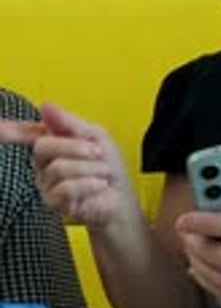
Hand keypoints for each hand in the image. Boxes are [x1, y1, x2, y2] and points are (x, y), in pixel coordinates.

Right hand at [0, 103, 132, 226]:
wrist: (120, 196)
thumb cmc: (107, 165)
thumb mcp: (95, 136)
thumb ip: (69, 123)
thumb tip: (44, 105)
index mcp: (51, 142)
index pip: (27, 133)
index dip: (12, 130)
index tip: (0, 129)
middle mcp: (43, 162)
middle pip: (43, 146)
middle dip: (73, 147)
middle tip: (97, 152)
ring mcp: (46, 183)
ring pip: (58, 168)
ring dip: (89, 168)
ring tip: (102, 174)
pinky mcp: (53, 202)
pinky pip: (65, 188)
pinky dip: (88, 184)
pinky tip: (98, 185)